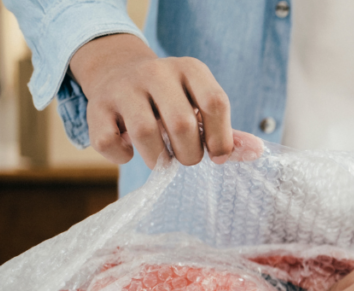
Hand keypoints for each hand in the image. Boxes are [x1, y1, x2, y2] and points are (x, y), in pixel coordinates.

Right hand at [70, 34, 233, 168]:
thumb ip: (228, 131)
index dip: (221, 138)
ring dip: (158, 159)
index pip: (215, 103)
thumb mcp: (201, 104)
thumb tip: (257, 152)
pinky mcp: (97, 106)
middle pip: (182, 123)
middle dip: (190, 154)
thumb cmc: (172, 99)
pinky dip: (123, 157)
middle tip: (187, 158)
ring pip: (145, 133)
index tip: (217, 155)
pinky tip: (130, 151)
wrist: (118, 73)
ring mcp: (124, 87)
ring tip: (162, 159)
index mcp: (190, 69)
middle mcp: (157, 72)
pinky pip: (110, 143)